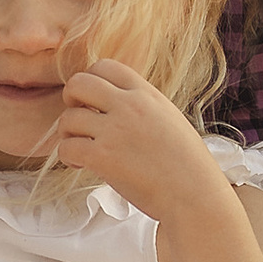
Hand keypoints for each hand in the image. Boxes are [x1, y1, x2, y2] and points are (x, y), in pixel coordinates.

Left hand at [55, 60, 232, 223]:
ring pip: (68, 118)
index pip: (105, 66)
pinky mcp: (103, 157)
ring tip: (80, 148)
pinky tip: (81, 164)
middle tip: (79, 119)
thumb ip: (142, 106)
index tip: (92, 100)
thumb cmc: (188, 166)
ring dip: (68, 134)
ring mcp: (114, 131)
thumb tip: (115, 102)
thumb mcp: (170, 119)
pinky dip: (68, 157)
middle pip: (79, 83)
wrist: (195, 195)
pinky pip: (67, 147)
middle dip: (71, 99)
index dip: (91, 80)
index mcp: (147, 95)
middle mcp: (129, 106)